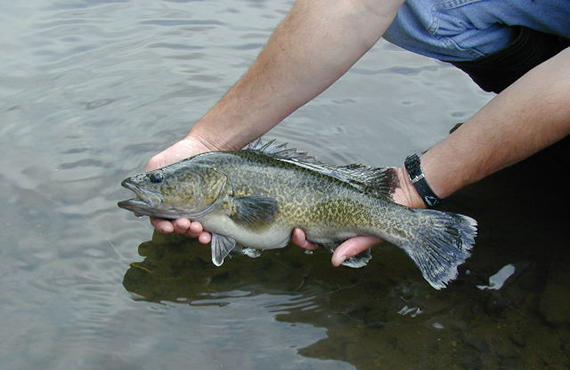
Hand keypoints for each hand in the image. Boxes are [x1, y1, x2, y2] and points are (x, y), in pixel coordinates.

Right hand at [145, 136, 218, 242]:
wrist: (203, 146)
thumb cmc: (177, 156)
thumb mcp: (157, 168)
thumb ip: (146, 186)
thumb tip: (136, 210)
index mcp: (165, 204)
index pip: (160, 221)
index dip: (162, 226)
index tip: (167, 226)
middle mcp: (180, 210)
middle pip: (177, 228)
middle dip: (180, 228)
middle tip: (184, 223)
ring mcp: (197, 212)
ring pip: (193, 230)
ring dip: (193, 232)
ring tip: (197, 227)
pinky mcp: (212, 211)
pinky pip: (211, 228)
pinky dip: (208, 235)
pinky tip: (207, 235)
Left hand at [293, 166, 425, 264]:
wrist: (404, 191)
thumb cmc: (389, 216)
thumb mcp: (372, 234)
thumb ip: (354, 246)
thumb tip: (335, 261)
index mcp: (336, 233)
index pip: (312, 240)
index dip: (302, 240)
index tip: (298, 233)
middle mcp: (331, 219)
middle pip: (305, 225)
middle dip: (297, 228)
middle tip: (296, 225)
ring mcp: (332, 201)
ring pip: (309, 208)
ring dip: (302, 207)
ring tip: (296, 204)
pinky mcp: (337, 184)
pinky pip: (320, 187)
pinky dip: (312, 187)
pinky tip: (304, 186)